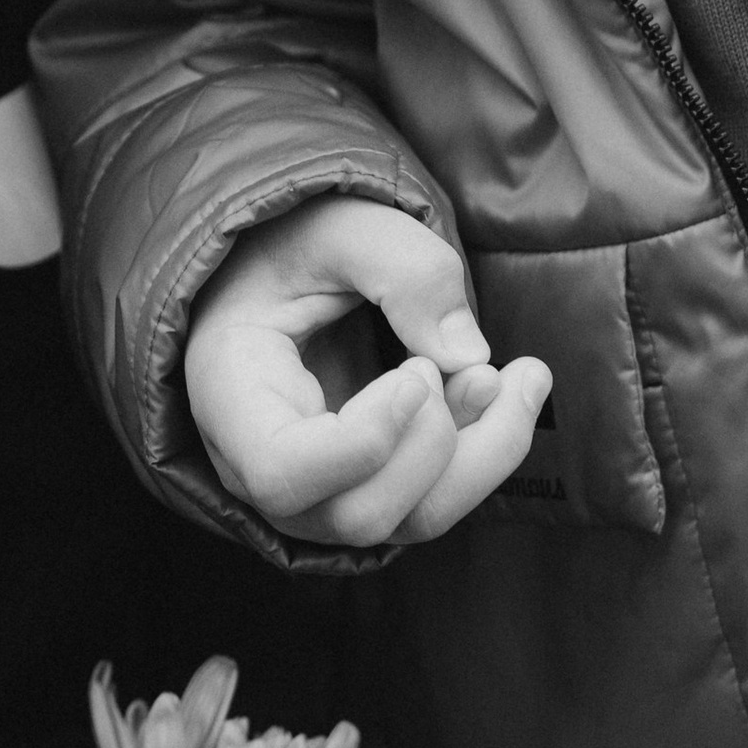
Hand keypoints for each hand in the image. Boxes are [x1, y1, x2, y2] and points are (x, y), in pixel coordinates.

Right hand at [184, 196, 550, 549]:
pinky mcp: (370, 488)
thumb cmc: (289, 244)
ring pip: (411, 521)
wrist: (279, 268)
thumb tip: (470, 355)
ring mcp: (319, 491)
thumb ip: (402, 267)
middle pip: (360, 514)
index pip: (281, 473)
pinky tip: (503, 389)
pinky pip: (435, 501)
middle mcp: (264, 468)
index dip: (362, 444)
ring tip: (515, 377)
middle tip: (450, 363)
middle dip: (436, 446)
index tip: (416, 374)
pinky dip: (485, 454)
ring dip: (482, 455)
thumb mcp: (336, 226)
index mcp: (231, 397)